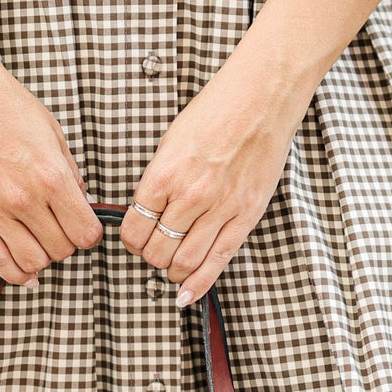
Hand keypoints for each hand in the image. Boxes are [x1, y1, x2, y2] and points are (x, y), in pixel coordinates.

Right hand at [0, 57, 102, 285]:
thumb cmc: (7, 106)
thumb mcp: (54, 134)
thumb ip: (71, 175)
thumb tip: (82, 205)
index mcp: (51, 177)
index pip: (85, 233)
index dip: (90, 233)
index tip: (85, 225)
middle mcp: (23, 200)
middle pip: (61, 250)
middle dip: (68, 243)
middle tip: (61, 227)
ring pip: (33, 262)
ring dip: (43, 256)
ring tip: (41, 238)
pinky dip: (16, 273)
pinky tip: (26, 271)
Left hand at [121, 56, 312, 304]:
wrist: (261, 97)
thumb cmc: (217, 111)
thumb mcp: (172, 141)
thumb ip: (159, 180)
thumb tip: (145, 211)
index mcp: (164, 174)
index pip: (134, 227)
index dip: (130, 240)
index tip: (135, 238)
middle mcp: (190, 195)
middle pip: (156, 250)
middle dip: (150, 257)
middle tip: (154, 252)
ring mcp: (220, 208)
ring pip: (184, 262)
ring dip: (172, 271)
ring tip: (172, 267)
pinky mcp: (245, 216)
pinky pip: (218, 261)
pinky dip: (198, 284)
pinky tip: (187, 295)